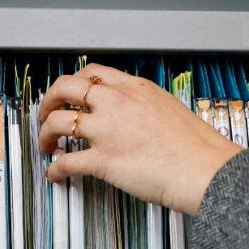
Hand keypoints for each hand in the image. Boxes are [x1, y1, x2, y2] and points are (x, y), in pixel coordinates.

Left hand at [39, 63, 241, 214]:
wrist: (204, 169)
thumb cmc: (196, 147)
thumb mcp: (169, 108)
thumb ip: (145, 106)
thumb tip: (134, 115)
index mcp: (134, 89)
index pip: (91, 74)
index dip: (73, 83)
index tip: (68, 94)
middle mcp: (115, 104)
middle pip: (65, 89)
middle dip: (48, 101)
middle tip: (45, 114)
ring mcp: (106, 131)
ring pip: (57, 122)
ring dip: (44, 134)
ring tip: (45, 145)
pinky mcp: (102, 161)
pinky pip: (65, 162)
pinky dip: (54, 169)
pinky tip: (54, 174)